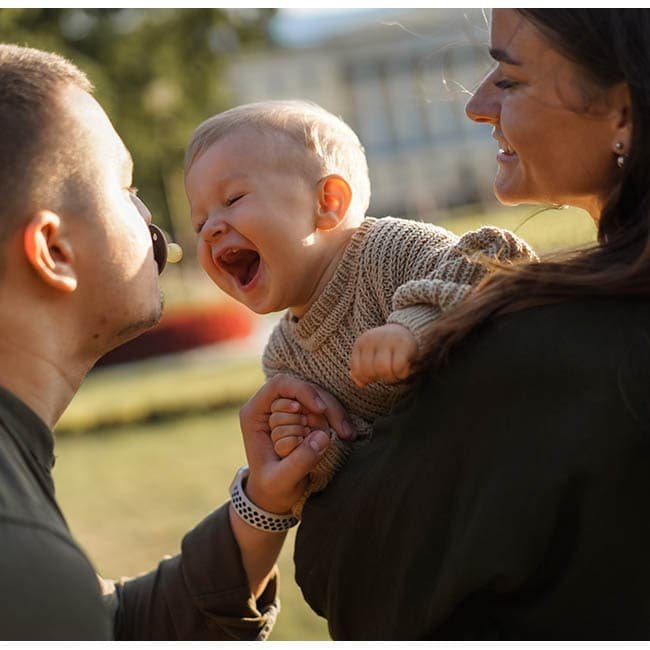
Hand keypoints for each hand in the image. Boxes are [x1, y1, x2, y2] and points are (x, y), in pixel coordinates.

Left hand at [239, 374, 351, 513]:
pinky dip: (337, 420)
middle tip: (344, 432)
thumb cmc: (272, 489)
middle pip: (303, 389)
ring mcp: (288, 409)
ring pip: (317, 397)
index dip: (302, 391)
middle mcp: (271, 406)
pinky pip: (324, 409)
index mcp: (254, 413)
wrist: (274, 496)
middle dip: (326, 407)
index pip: (279, 385)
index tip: (320, 410)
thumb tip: (323, 436)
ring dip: (335, 414)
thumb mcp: (282, 480)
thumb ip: (299, 461)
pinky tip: (347, 435)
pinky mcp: (303, 416)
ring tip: (348, 436)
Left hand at [350, 323, 417, 387]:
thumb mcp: (369, 356)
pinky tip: (404, 368)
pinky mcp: (403, 344)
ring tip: (394, 370)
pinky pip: (398, 367)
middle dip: (378, 376)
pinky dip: (401, 373)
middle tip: (386, 372)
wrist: (405, 330)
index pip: (357, 370)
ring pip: (383, 369)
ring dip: (390, 376)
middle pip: (370, 371)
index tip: (374, 375)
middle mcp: (372, 340)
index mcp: (360, 343)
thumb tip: (360, 384)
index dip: (365, 378)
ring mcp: (387, 340)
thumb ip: (361, 370)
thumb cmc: (385, 348)